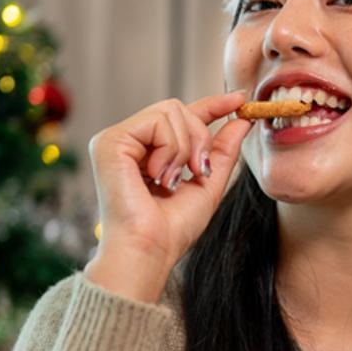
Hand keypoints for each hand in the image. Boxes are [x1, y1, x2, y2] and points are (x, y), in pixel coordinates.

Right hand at [83, 91, 250, 302]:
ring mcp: (116, 139)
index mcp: (147, 151)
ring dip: (186, 149)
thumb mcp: (208, 183)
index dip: (211, 105)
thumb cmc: (173, 229)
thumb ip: (222, 150)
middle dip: (200, 137)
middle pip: (179, 108)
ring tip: (171, 180)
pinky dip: (170, 150)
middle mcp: (129, 141)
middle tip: (197, 171)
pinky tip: (159, 177)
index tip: (240, 99)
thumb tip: (242, 118)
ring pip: (171, 111)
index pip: (181, 116)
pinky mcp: (110, 141)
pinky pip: (158, 122)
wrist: (150, 251)